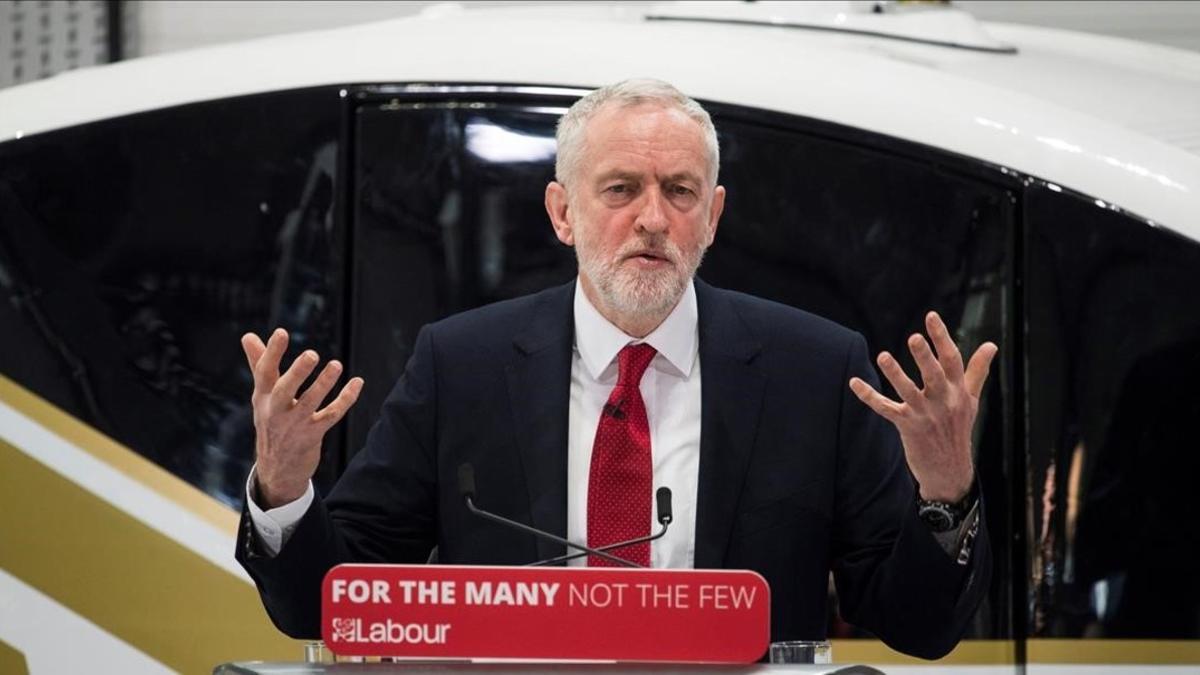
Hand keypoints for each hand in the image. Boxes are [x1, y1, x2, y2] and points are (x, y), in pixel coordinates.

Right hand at [242, 328, 363, 507]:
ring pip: (310, 403)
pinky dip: (346, 399)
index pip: (264, 372)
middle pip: (284, 389)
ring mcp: (295, 424)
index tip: (281, 332)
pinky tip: (358, 382)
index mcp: (263, 397)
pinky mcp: (313, 435)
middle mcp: (277, 411)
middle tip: (312, 354)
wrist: (277, 468)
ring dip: (324, 384)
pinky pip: (332, 415)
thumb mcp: (262, 395)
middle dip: (297, 372)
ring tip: (337, 365)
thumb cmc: (272, 421)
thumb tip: (248, 336)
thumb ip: (259, 364)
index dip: (271, 352)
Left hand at [848, 312, 997, 501]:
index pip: (952, 360)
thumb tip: (991, 344)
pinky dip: (869, 396)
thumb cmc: (958, 429)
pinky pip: (886, 409)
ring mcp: (925, 415)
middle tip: (914, 338)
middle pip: (934, 375)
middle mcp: (943, 402)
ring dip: (895, 374)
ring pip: (908, 391)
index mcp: (958, 391)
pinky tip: (854, 382)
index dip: (941, 337)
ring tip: (883, 356)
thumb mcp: (971, 400)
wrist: (950, 471)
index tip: (930, 316)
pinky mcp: (908, 427)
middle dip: (925, 356)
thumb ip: (977, 371)